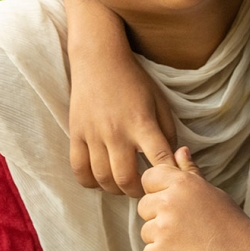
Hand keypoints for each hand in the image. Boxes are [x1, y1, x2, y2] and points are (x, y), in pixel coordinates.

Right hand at [63, 0, 177, 196]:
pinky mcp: (76, 135)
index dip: (168, 175)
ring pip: (103, 179)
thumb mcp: (159, 101)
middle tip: (144, 187)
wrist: (99, 60)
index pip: (159, 159)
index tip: (171, 182)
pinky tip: (101, 179)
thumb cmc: (134, 80)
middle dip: (139, 190)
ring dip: (116, 189)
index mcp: (142, 123)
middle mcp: (117, 132)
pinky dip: (90, 182)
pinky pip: (79, 171)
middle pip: (126, 179)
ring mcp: (94, 135)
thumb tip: (172, 158)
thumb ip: (167, 131)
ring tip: (124, 184)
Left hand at [138, 147, 249, 250]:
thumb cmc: (227, 222)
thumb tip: (180, 150)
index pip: (149, 177)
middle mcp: (169, 202)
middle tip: (182, 222)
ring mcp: (163, 229)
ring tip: (185, 238)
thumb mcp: (209, 191)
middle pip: (144, 205)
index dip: (157, 188)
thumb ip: (189, 171)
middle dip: (157, 214)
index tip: (171, 199)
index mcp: (182, 183)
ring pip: (146, 230)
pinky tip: (182, 250)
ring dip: (160, 236)